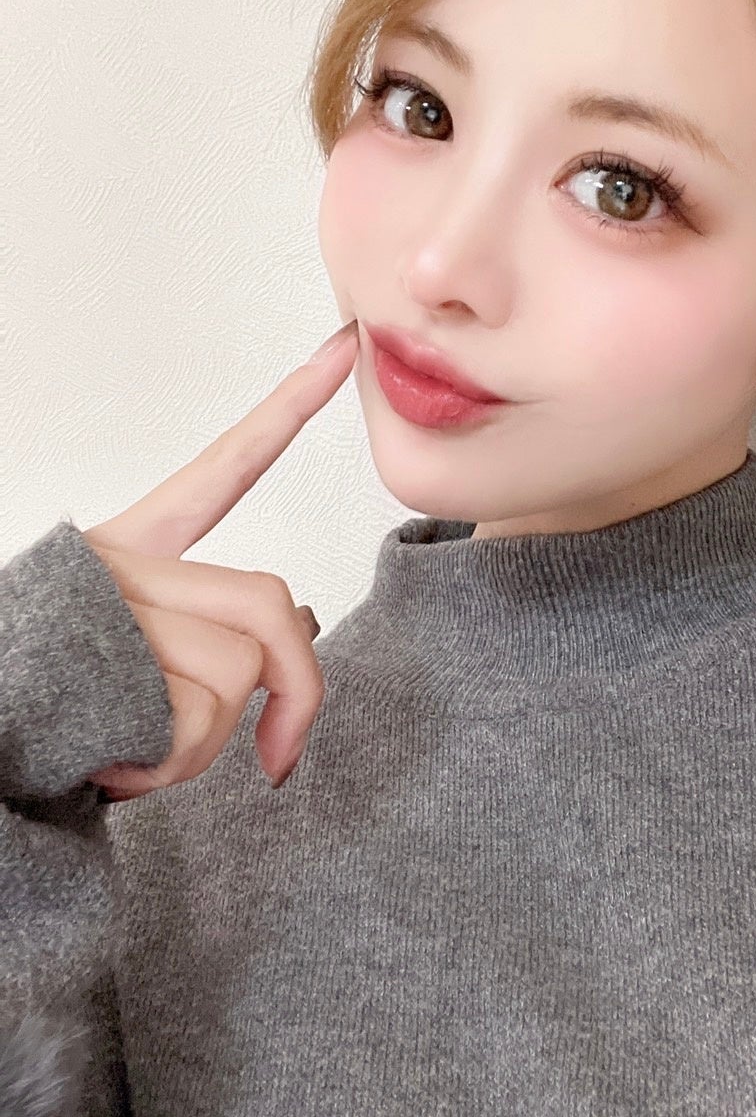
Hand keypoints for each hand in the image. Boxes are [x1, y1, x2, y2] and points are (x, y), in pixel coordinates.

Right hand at [81, 320, 358, 797]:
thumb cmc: (52, 718)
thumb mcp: (138, 664)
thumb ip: (214, 630)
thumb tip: (301, 625)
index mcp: (128, 551)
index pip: (224, 468)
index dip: (288, 408)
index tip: (343, 348)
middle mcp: (120, 563)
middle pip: (269, 605)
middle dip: (298, 694)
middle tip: (276, 757)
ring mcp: (111, 604)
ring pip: (239, 672)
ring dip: (204, 748)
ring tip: (130, 751)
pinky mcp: (101, 652)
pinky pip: (194, 720)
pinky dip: (166, 769)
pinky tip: (107, 763)